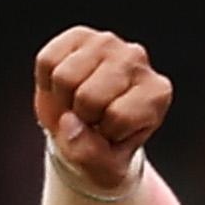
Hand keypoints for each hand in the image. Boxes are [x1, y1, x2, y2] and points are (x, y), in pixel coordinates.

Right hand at [34, 26, 172, 195]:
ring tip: (77, 105)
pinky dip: (47, 83)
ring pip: (65, 77)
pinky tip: (64, 89)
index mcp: (156, 92)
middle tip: (89, 120)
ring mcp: (108, 43)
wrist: (85, 131)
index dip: (105, 135)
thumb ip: (91, 155)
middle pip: (88, 96)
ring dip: (63, 100)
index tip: (110, 135)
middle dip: (81, 117)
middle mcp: (137, 59)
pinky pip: (48, 62)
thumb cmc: (104, 150)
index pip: (118, 117)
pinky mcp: (79, 36)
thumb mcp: (105, 168)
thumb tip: (68, 122)